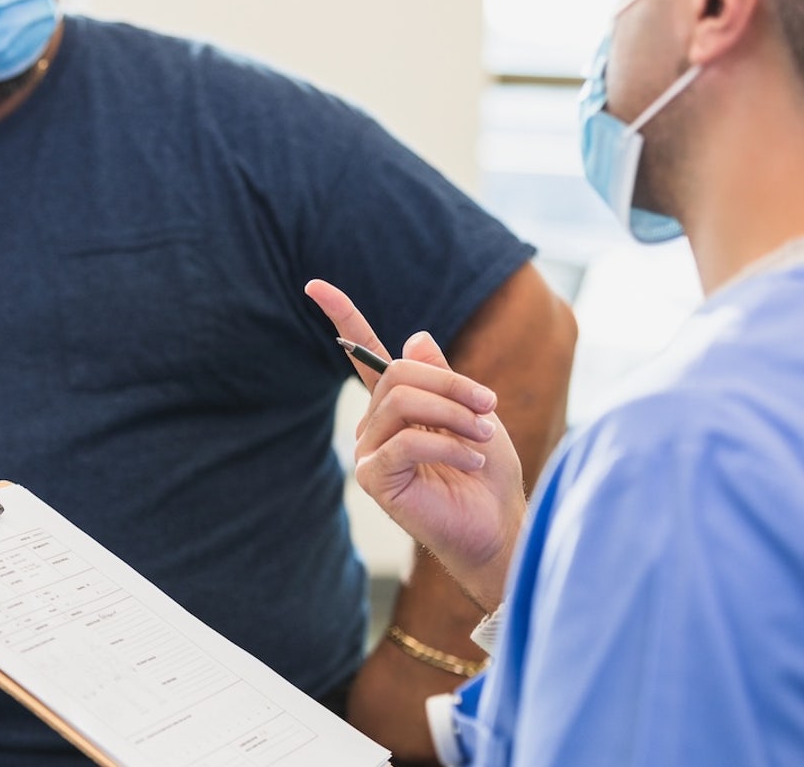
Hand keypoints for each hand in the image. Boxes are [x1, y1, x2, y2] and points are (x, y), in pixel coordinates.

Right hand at [305, 280, 523, 610]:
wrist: (498, 529)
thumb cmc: (488, 476)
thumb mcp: (473, 413)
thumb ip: (443, 378)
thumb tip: (414, 337)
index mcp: (395, 405)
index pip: (360, 353)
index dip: (341, 316)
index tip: (315, 285)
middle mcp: (374, 425)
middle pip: (397, 374)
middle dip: (450, 384)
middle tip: (489, 408)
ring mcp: (369, 451)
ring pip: (401, 403)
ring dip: (454, 414)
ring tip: (484, 436)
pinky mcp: (374, 478)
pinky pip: (405, 441)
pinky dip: (447, 445)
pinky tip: (472, 460)